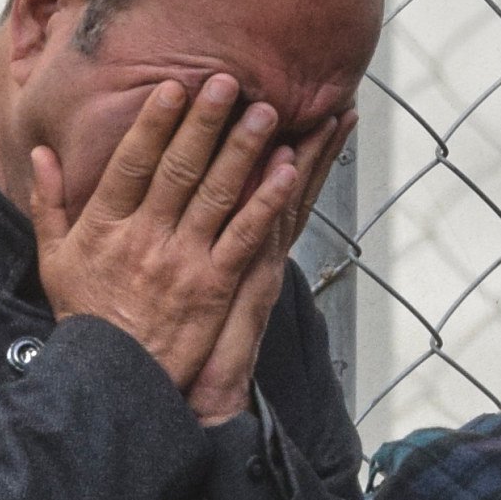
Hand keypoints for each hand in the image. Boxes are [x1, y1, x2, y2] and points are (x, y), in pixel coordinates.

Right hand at [29, 76, 311, 399]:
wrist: (112, 380)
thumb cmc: (86, 318)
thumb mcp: (52, 259)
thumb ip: (49, 203)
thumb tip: (45, 154)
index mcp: (105, 226)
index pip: (131, 162)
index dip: (153, 123)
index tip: (172, 87)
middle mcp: (144, 237)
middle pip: (179, 168)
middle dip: (205, 122)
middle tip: (228, 81)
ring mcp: (182, 261)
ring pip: (216, 194)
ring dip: (243, 150)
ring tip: (265, 113)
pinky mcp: (213, 286)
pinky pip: (244, 237)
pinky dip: (266, 202)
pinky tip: (287, 172)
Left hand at [181, 116, 345, 423]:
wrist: (192, 400)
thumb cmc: (178, 344)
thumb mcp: (183, 286)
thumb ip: (174, 238)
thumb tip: (168, 202)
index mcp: (238, 248)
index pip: (265, 188)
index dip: (290, 152)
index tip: (311, 114)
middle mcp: (254, 253)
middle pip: (286, 188)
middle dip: (309, 143)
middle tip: (332, 100)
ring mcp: (253, 268)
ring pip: (283, 204)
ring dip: (304, 159)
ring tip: (327, 117)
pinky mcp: (242, 287)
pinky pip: (260, 236)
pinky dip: (275, 204)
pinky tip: (289, 170)